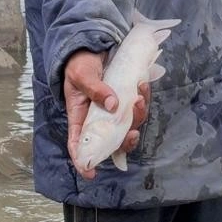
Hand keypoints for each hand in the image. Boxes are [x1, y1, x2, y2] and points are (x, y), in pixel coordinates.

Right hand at [63, 50, 151, 179]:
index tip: (90, 173)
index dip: (83, 162)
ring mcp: (113, 110)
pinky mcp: (125, 100)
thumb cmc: (79, 65)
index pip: (78, 145)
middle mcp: (98, 119)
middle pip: (112, 140)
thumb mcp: (81, 75)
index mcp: (80, 118)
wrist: (90, 48)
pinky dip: (143, 100)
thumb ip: (95, 89)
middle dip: (126, 140)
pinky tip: (143, 86)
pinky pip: (136, 108)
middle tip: (133, 131)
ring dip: (138, 116)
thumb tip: (113, 104)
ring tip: (140, 97)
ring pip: (128, 125)